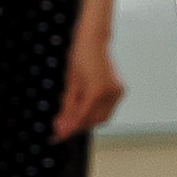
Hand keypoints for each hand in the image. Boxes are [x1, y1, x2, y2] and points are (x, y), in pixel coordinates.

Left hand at [55, 24, 123, 138]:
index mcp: (95, 91)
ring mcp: (117, 91)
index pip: (81, 118)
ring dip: (87, 119)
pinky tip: (84, 106)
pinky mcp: (119, 89)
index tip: (57, 136)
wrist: (94, 40)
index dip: (68, 129)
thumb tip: (61, 125)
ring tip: (72, 115)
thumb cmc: (79, 56)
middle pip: (93, 121)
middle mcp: (110, 93)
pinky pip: (107, 108)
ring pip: (102, 116)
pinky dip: (95, 110)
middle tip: (62, 127)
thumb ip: (67, 108)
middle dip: (78, 125)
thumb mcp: (70, 84)